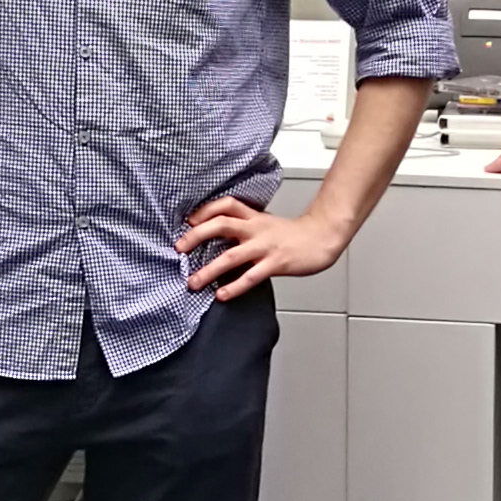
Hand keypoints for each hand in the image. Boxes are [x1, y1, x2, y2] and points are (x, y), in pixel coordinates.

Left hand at [176, 194, 346, 297]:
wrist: (322, 239)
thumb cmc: (293, 235)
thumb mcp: (265, 225)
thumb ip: (245, 228)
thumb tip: (218, 238)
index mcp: (254, 217)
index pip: (226, 205)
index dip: (205, 210)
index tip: (188, 221)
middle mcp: (256, 229)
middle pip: (221, 224)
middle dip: (196, 236)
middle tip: (179, 248)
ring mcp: (265, 246)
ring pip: (231, 255)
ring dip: (208, 270)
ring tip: (193, 282)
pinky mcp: (275, 263)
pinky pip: (250, 277)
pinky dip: (234, 287)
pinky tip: (222, 295)